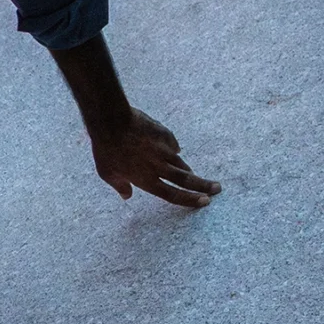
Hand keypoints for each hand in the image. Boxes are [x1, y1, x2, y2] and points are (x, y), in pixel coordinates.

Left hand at [89, 107, 220, 208]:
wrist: (112, 122)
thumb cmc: (105, 150)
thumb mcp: (107, 174)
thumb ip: (120, 186)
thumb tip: (127, 195)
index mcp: (146, 180)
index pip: (173, 195)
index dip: (190, 200)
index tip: (205, 201)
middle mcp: (159, 167)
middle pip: (186, 179)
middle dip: (204, 185)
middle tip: (218, 188)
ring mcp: (164, 149)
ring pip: (180, 162)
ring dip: (188, 170)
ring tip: (194, 175)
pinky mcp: (164, 134)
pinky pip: (172, 144)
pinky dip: (173, 150)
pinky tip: (172, 150)